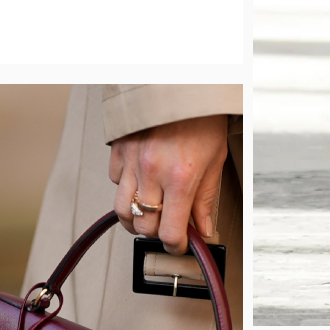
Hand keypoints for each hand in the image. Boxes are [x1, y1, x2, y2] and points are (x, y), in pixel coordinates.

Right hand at [107, 116, 228, 258]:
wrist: (181, 84)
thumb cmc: (201, 118)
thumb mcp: (214, 161)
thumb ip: (205, 199)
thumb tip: (203, 228)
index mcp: (180, 178)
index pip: (169, 232)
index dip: (175, 245)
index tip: (180, 244)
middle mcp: (152, 172)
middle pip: (144, 226)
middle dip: (156, 234)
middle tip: (167, 228)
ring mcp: (132, 162)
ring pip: (121, 211)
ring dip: (135, 220)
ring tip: (148, 215)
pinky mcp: (119, 151)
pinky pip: (114, 182)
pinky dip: (125, 189)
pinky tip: (140, 183)